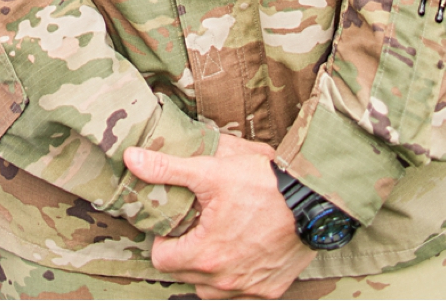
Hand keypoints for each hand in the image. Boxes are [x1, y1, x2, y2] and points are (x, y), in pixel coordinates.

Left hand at [125, 135, 310, 298]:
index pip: (161, 261)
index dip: (162, 240)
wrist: (314, 200)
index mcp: (206, 255)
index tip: (173, 224)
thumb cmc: (263, 184)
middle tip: (193, 228)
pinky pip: (241, 293)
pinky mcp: (272, 289)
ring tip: (213, 240)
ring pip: (211, 290)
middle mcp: (227, 279)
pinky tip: (237, 252)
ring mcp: (251, 288)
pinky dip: (234, 278)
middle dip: (182, 254)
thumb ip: (167, 168)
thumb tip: (131, 159)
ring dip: (207, 270)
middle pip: (184, 276)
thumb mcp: (210, 170)